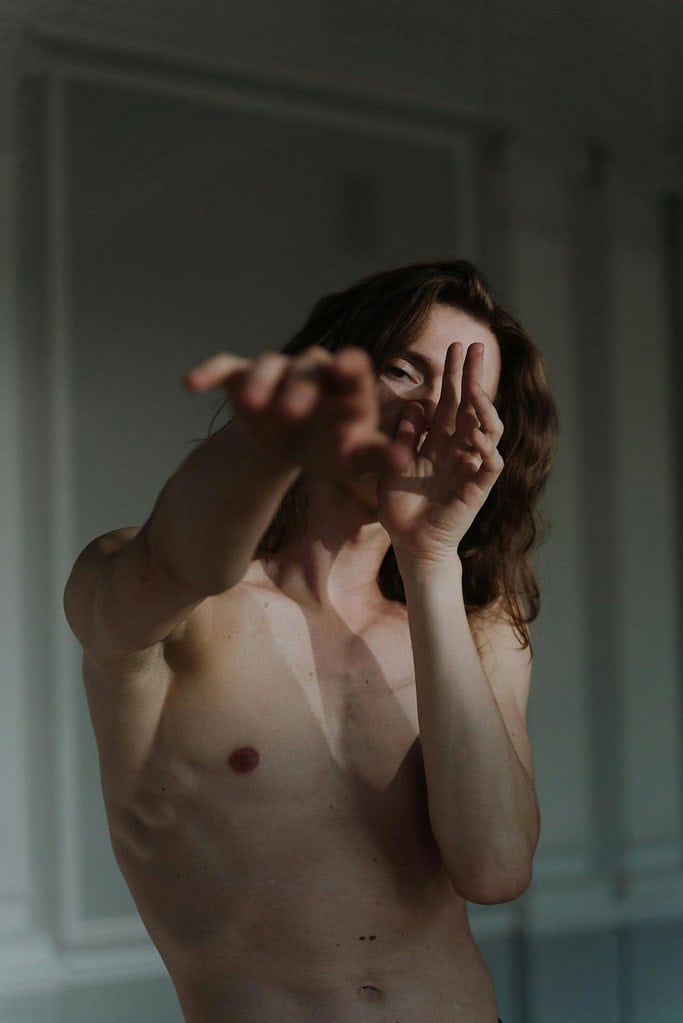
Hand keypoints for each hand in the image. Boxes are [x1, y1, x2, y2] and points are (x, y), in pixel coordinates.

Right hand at [183, 347, 412, 480]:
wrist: (291, 447)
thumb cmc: (333, 448)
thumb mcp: (356, 458)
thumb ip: (380, 457)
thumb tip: (405, 463)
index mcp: (346, 383)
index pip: (353, 365)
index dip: (350, 368)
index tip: (346, 374)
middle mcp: (312, 369)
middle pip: (309, 366)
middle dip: (301, 387)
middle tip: (292, 415)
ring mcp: (277, 370)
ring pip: (268, 364)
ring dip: (261, 381)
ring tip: (253, 407)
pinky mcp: (243, 377)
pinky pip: (226, 367)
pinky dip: (209, 371)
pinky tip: (191, 385)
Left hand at [377, 341, 504, 562]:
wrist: (410, 543)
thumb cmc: (401, 506)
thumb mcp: (394, 464)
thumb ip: (405, 436)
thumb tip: (417, 403)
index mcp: (440, 440)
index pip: (452, 400)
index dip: (454, 374)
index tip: (455, 346)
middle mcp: (460, 449)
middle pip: (473, 406)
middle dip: (474, 376)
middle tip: (475, 346)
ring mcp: (472, 467)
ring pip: (488, 430)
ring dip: (483, 408)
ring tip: (473, 387)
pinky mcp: (478, 489)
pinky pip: (490, 465)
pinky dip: (485, 449)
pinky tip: (474, 434)